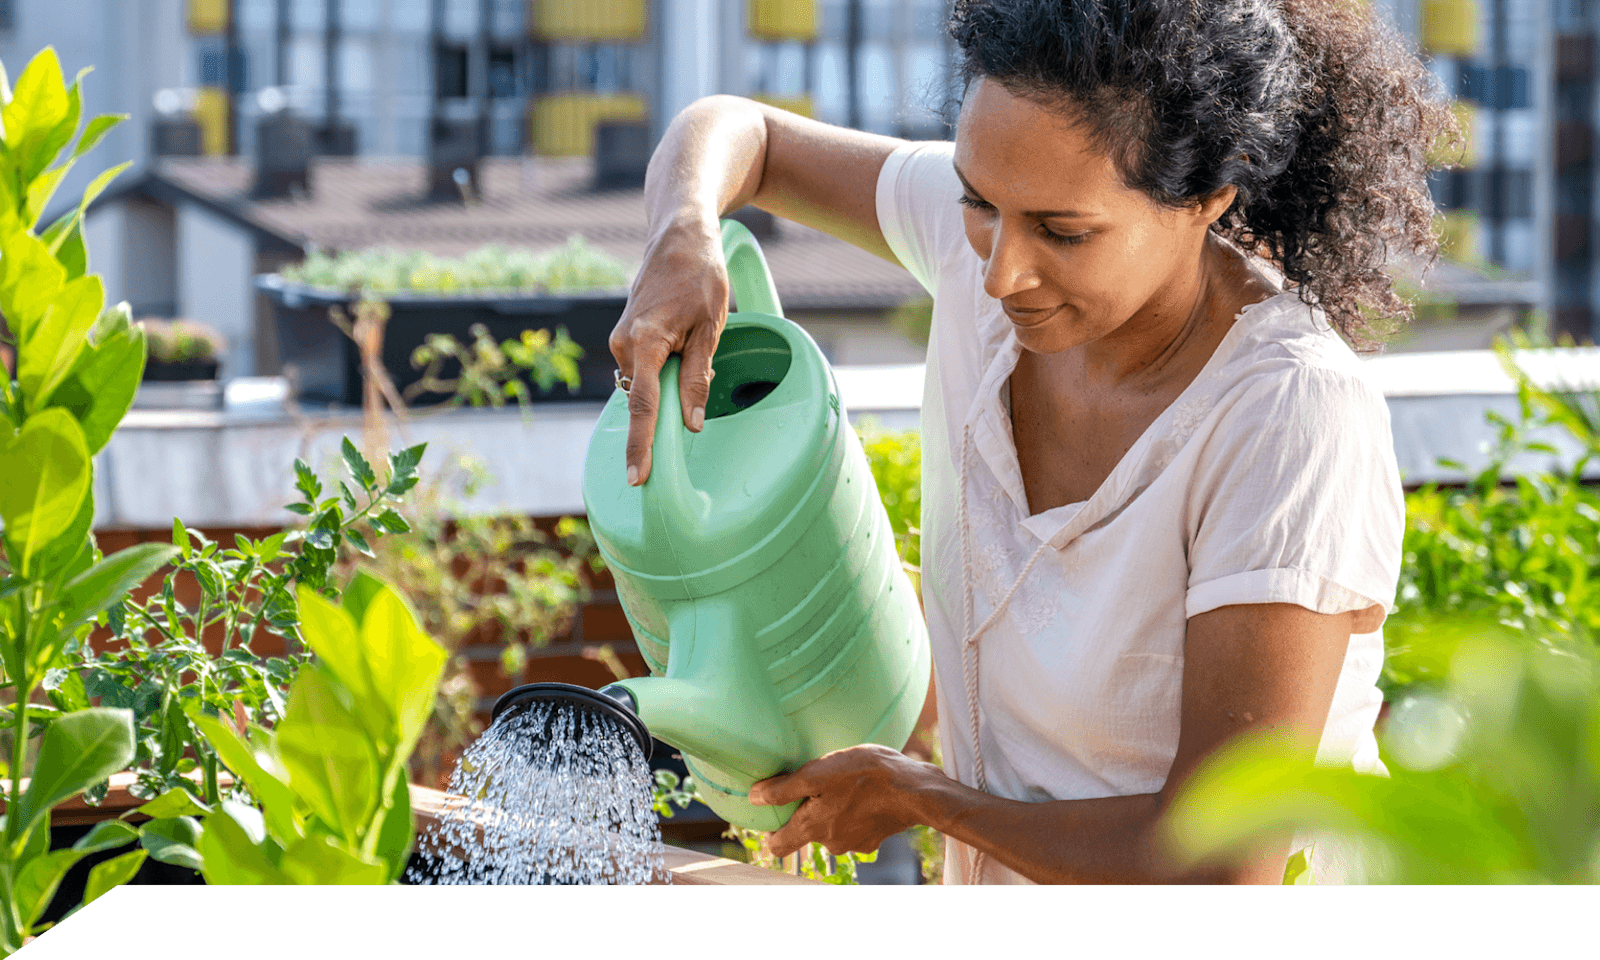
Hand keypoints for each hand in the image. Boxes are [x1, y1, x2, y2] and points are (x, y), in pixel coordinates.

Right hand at [608, 215, 728, 485]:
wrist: (678, 236)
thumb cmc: (699, 276)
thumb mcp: (711, 328)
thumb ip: (698, 377)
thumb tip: (692, 424)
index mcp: (644, 342)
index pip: (643, 406)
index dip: (641, 445)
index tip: (638, 477)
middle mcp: (623, 345)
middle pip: (645, 399)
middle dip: (668, 406)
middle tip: (697, 365)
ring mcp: (621, 342)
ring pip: (647, 385)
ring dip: (669, 384)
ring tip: (693, 341)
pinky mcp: (626, 340)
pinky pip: (645, 372)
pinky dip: (663, 373)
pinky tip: (681, 346)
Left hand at [748, 744, 939, 857]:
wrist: (915, 790)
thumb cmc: (865, 775)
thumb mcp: (818, 773)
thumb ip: (784, 789)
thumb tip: (754, 797)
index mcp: (812, 828)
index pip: (777, 846)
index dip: (771, 830)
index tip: (774, 810)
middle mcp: (830, 843)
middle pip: (806, 833)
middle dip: (807, 811)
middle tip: (817, 785)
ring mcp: (854, 844)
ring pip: (831, 828)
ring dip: (832, 808)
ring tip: (844, 783)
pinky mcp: (874, 838)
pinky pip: (853, 826)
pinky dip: (854, 812)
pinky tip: (863, 792)